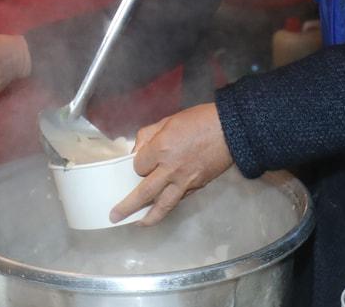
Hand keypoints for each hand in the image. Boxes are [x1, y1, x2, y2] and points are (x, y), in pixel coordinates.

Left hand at [110, 102, 233, 225]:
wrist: (230, 130)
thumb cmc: (198, 120)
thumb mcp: (167, 121)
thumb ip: (147, 136)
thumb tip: (136, 151)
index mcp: (161, 149)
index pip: (138, 167)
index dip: (136, 166)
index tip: (139, 164)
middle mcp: (170, 169)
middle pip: (144, 192)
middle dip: (128, 206)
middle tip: (115, 216)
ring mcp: (185, 181)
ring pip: (163, 205)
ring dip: (149, 217)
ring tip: (138, 224)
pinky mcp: (197, 187)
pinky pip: (179, 200)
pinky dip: (168, 206)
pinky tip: (161, 208)